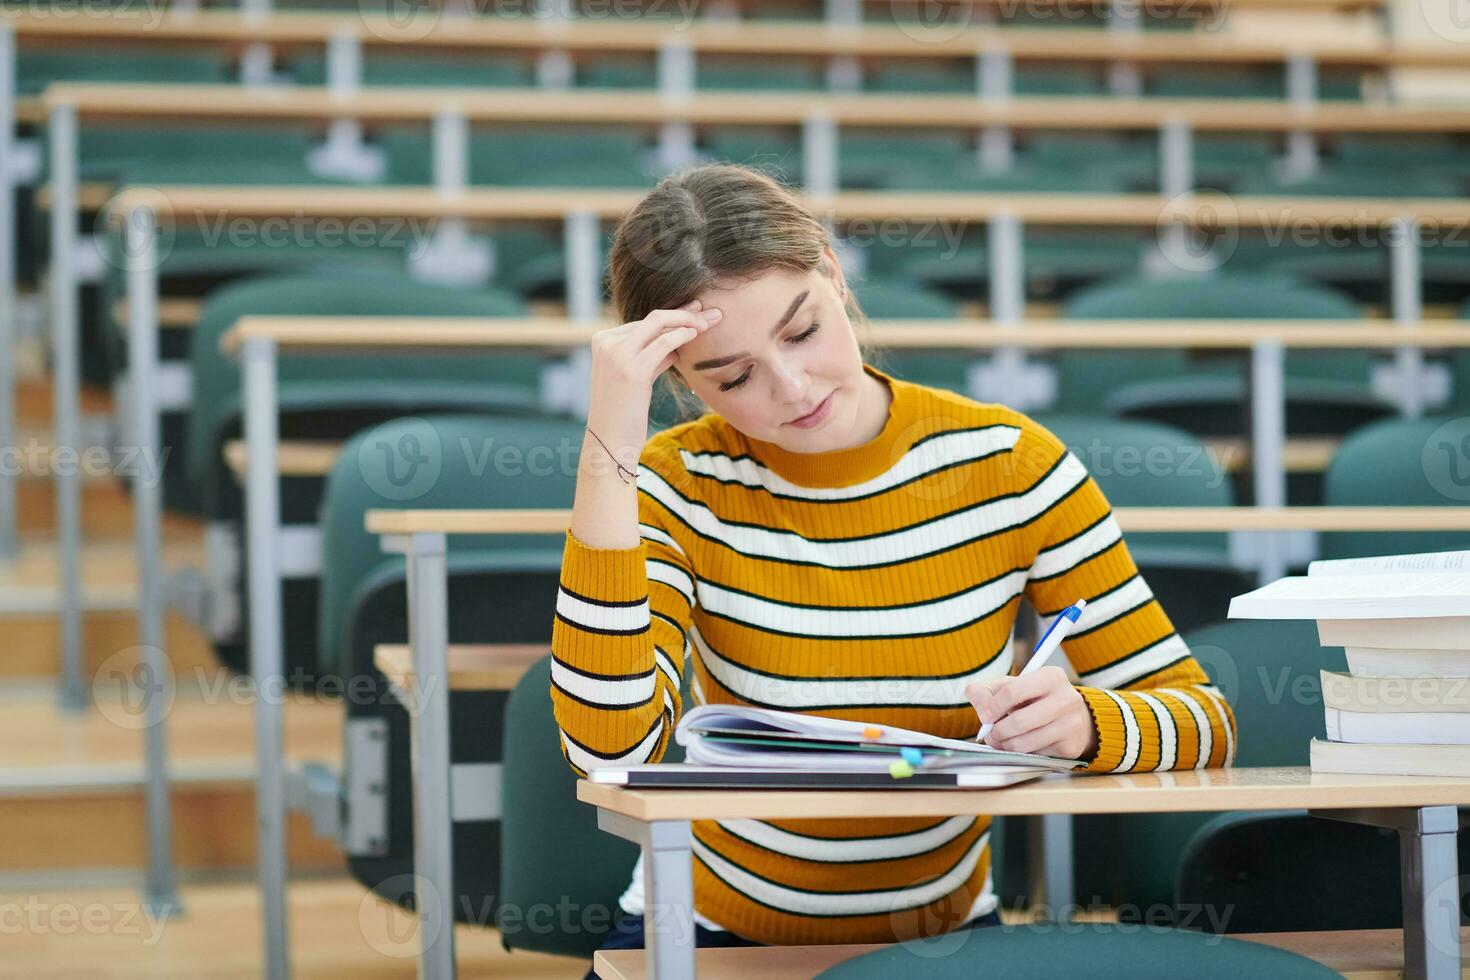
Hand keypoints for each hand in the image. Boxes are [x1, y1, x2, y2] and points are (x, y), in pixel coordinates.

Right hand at [585, 298, 721, 447]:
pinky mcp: (632, 369)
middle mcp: (606, 342)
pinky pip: (664, 342)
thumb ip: (650, 359)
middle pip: (653, 318)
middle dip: (686, 312)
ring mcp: (617, 354)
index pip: (644, 321)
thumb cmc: (623, 415)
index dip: (674, 316)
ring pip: (659, 322)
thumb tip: (674, 348)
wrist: (609, 443)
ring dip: (690, 320)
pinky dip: (683, 335)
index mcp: (602, 340)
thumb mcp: (634, 379)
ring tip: (711, 322)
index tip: (696, 313)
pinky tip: (697, 335)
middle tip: (712, 313)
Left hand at [964, 666, 1097, 759]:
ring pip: (1024, 743)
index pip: (1013, 690)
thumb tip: (978, 703)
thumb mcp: (1012, 686)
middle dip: (997, 731)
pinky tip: (1021, 744)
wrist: (1072, 718)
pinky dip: (1020, 753)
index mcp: (1051, 676)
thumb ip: (987, 690)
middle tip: (990, 734)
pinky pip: (1033, 755)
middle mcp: (1066, 699)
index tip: (984, 716)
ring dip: (1005, 745)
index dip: (992, 706)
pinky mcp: (1069, 747)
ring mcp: (1071, 724)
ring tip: (1000, 740)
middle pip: (1019, 721)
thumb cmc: (1035, 699)